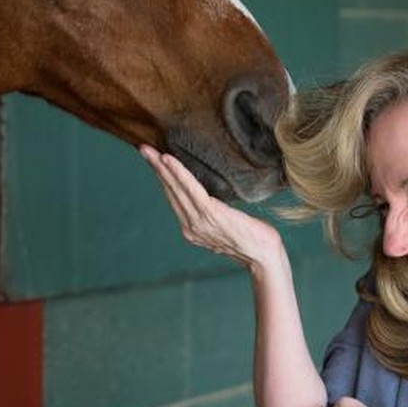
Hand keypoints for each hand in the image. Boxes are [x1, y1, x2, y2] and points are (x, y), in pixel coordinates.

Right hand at [139, 145, 283, 270]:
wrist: (264, 257)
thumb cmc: (253, 239)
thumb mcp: (227, 226)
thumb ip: (214, 216)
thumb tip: (213, 200)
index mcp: (193, 229)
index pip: (175, 198)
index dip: (164, 178)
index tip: (155, 161)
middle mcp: (190, 226)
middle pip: (170, 191)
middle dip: (155, 169)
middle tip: (143, 149)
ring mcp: (198, 221)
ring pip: (176, 188)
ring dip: (161, 168)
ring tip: (150, 151)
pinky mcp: (209, 213)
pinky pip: (189, 188)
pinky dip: (177, 172)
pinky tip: (168, 160)